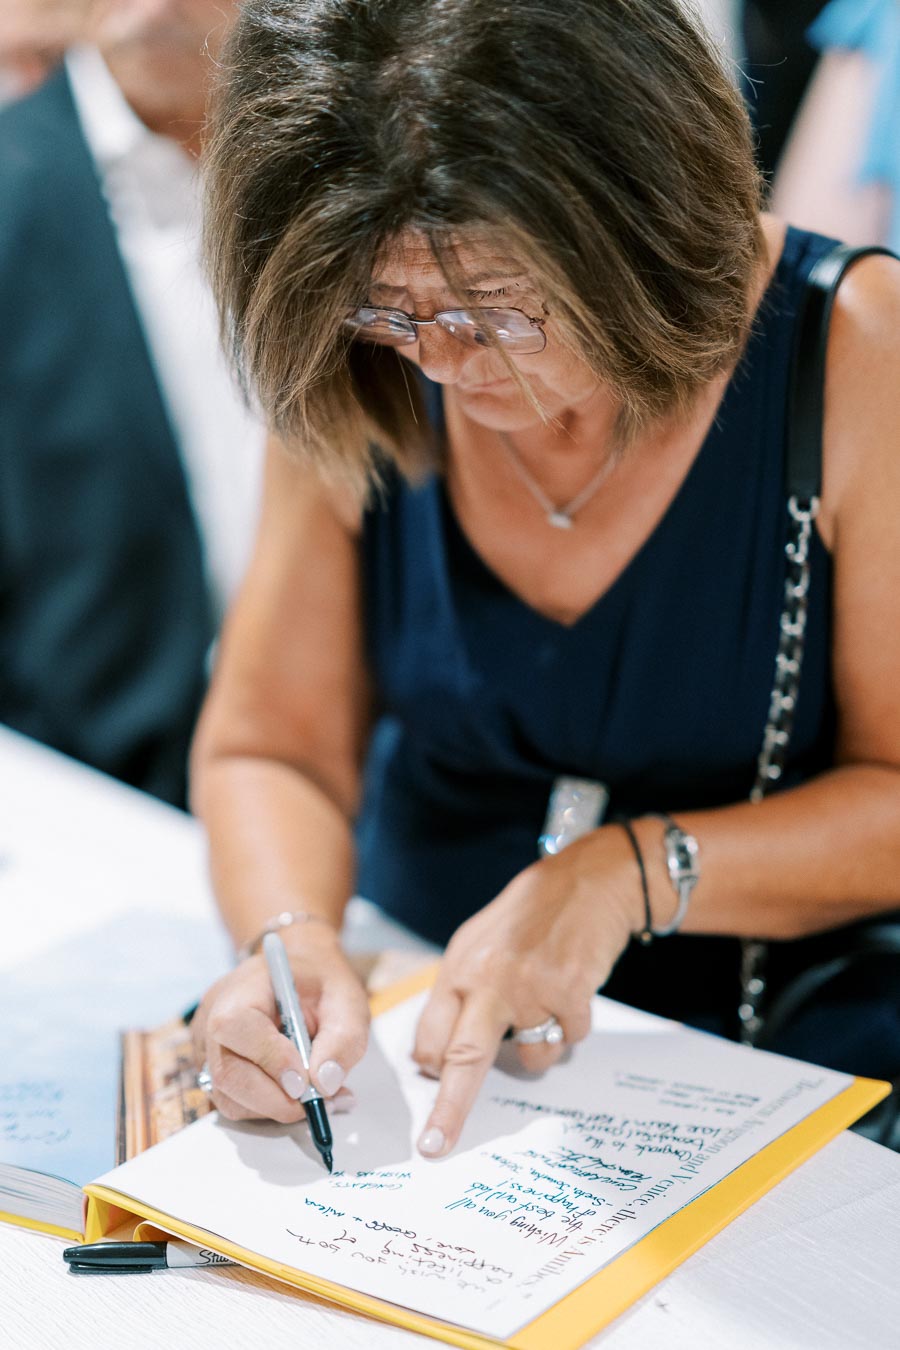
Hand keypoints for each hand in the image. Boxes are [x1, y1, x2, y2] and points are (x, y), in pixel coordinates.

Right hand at [191, 921, 369, 1121]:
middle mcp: (214, 1015)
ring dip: (271, 1108)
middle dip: (273, 1099)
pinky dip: (264, 1109)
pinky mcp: (212, 1068)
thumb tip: (325, 1084)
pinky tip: (294, 1097)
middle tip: (314, 1104)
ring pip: (226, 1096)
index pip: (236, 1024)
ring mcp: (207, 1043)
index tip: (304, 1083)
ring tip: (311, 1098)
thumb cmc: (322, 983)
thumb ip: (343, 1039)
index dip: (268, 1058)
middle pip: (226, 1071)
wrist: (302, 975)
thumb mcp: (348, 1000)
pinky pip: (231, 1100)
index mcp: (245, 985)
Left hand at [412, 825, 640, 1156]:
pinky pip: (569, 1038)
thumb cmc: (529, 916)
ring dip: (539, 1048)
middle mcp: (488, 980)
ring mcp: (530, 987)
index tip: (425, 1105)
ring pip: (529, 1056)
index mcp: (459, 969)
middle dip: (448, 1110)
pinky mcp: (570, 993)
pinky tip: (571, 990)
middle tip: (434, 1146)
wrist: (587, 881)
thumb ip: (461, 994)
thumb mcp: (478, 944)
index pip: (430, 1035)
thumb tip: (439, 1054)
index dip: (430, 1072)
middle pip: (462, 1059)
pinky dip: (572, 1024)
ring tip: (547, 1006)